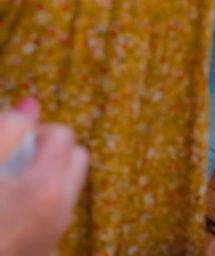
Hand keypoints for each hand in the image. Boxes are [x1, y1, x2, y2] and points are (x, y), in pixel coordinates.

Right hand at [0, 102, 87, 255]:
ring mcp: (50, 239)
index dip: (34, 132)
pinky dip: (37, 205)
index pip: (63, 133)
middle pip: (75, 159)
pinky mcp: (39, 253)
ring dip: (44, 177)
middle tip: (12, 161)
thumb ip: (8, 128)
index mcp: (46, 189)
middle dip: (49, 151)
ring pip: (66, 187)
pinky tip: (5, 212)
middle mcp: (58, 215)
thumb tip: (31, 105)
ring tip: (6, 186)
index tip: (11, 145)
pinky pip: (52, 214)